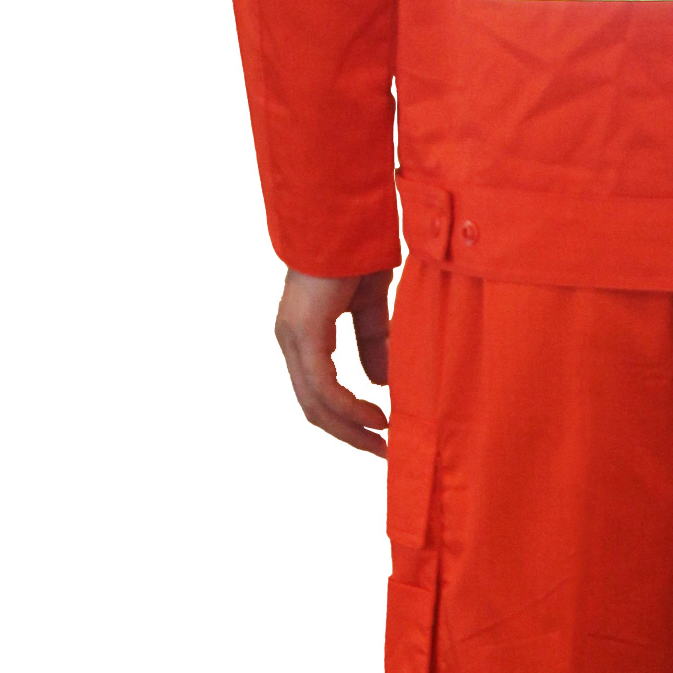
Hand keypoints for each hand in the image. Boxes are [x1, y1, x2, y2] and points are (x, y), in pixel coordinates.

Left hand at [275, 269, 392, 454]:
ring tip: (381, 440)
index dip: (347, 417)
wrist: (347, 221)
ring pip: (315, 403)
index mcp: (304, 334)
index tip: (379, 431)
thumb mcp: (371, 306)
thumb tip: (380, 383)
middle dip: (348, 433)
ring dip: (350, 428)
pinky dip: (350, 408)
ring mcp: (295, 339)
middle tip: (380, 450)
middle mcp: (291, 340)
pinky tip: (375, 415)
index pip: (317, 390)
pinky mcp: (305, 334)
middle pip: (313, 406)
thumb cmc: (357, 252)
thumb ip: (372, 343)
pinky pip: (325, 387)